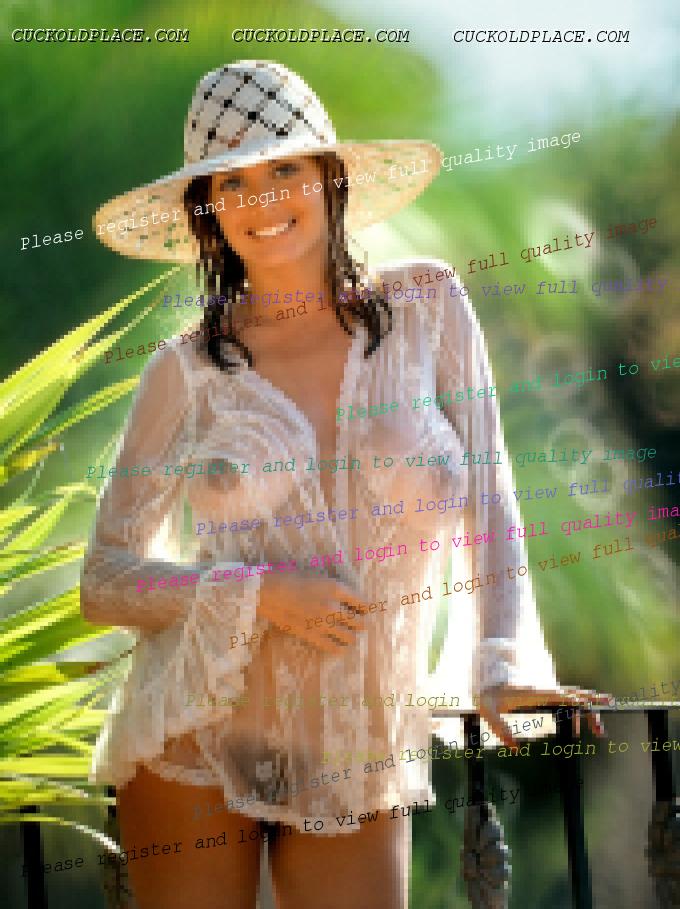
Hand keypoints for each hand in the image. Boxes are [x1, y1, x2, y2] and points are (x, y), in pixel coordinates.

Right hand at [258, 571, 367, 654]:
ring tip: (351, 636)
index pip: (361, 602)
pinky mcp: (311, 635)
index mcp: (335, 588)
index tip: (365, 609)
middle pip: (357, 621)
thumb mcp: (315, 574)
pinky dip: (338, 648)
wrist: (268, 592)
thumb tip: (343, 594)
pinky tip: (341, 648)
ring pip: (348, 636)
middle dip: (360, 623)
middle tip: (360, 623)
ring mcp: (322, 623)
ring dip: (351, 636)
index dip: (365, 607)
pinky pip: (331, 647)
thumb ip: (331, 585)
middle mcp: (333, 607)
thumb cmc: (289, 576)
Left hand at [477, 684, 611, 747]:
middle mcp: (545, 691)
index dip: (579, 701)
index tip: (594, 707)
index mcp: (536, 693)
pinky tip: (578, 726)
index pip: (564, 695)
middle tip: (606, 724)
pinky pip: (565, 703)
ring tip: (600, 730)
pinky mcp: (543, 697)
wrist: (485, 678)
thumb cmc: (486, 694)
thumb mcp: (487, 710)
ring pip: (573, 699)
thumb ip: (499, 728)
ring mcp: (545, 693)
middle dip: (592, 707)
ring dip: (587, 711)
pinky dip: (577, 712)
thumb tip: (515, 750)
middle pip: (575, 696)